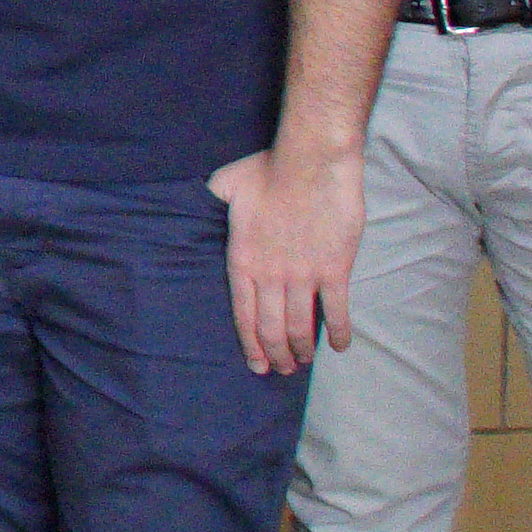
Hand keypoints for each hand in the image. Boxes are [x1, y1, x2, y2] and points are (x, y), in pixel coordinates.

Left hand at [208, 141, 366, 376]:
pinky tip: (340, 347)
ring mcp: (303, 275)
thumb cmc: (267, 169)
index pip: (242, 315)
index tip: (256, 364)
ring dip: (302, 348)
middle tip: (281, 369)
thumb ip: (211, 200)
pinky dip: (339, 332)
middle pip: (271, 327)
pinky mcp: (334, 269)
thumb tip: (192, 198)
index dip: (250, 344)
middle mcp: (270, 275)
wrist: (311, 162)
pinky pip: (337, 310)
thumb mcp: (224, 186)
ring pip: (301, 325)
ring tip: (304, 361)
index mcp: (243, 261)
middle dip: (276, 354)